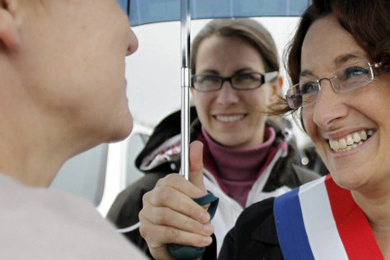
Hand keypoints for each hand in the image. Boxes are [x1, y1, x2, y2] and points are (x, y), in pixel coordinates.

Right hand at [139, 141, 213, 259]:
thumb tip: (197, 144)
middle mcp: (151, 197)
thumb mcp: (195, 191)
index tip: (206, 202)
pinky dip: (187, 237)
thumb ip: (195, 168)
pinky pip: (167, 233)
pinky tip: (200, 241)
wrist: (179, 241)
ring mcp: (146, 214)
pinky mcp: (146, 231)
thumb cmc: (186, 213)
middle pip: (167, 196)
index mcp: (163, 185)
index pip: (173, 181)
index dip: (191, 191)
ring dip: (191, 225)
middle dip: (191, 208)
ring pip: (167, 216)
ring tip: (206, 233)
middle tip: (206, 219)